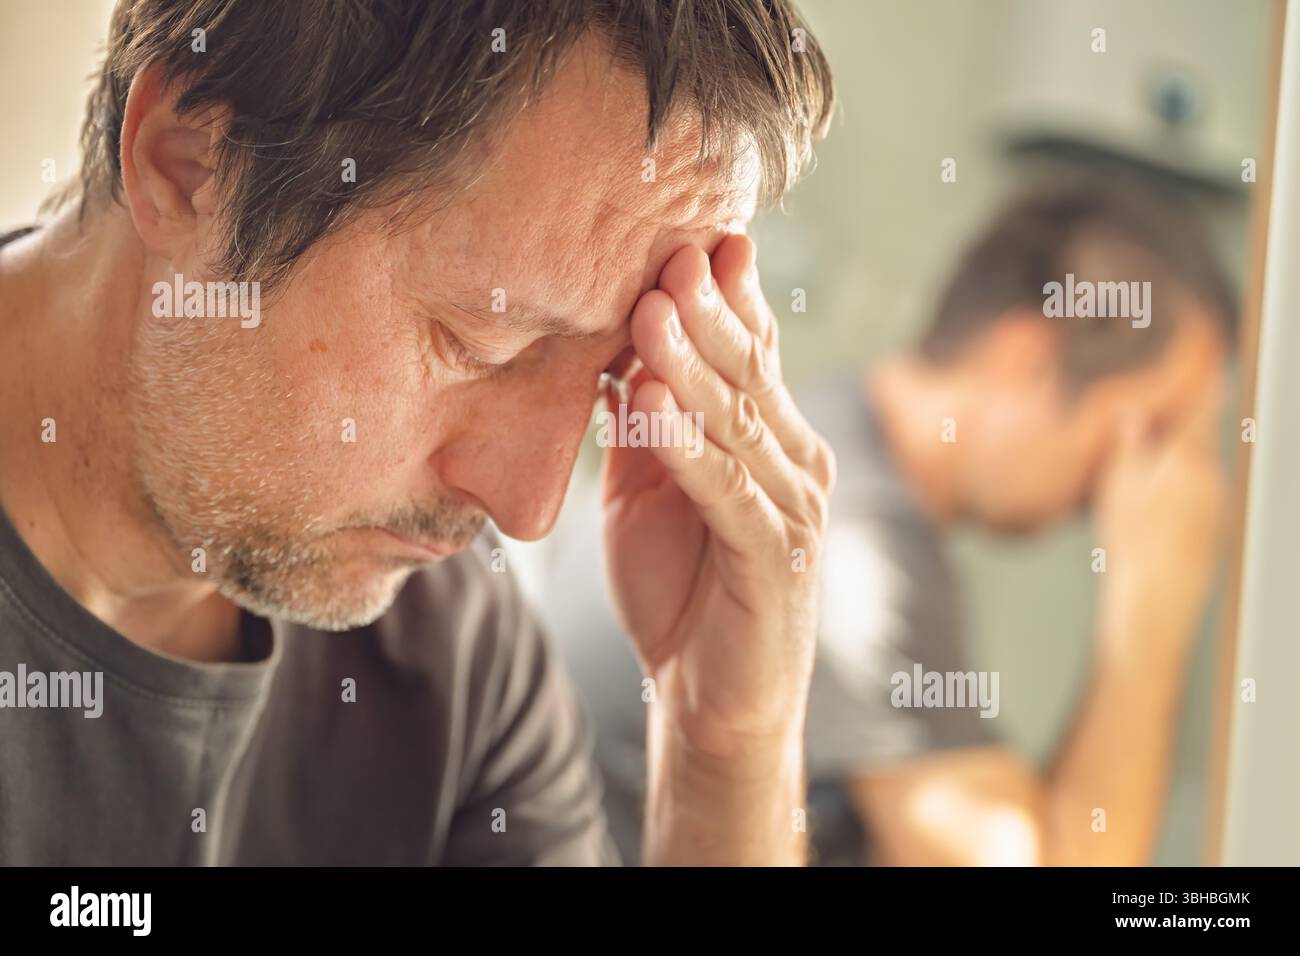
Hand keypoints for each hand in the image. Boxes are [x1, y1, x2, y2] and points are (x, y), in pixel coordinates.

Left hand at [600, 234, 834, 759]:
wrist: (709, 702)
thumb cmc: (680, 591)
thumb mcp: (650, 493)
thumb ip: (646, 427)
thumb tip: (618, 352)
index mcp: (773, 441)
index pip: (752, 353)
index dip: (725, 295)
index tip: (692, 236)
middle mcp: (797, 464)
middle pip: (750, 371)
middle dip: (708, 308)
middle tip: (670, 249)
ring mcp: (794, 510)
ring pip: (738, 420)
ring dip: (691, 361)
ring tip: (651, 306)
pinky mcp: (775, 559)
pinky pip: (725, 490)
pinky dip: (686, 445)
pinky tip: (650, 400)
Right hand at [1093, 379, 1226, 653]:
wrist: (1157, 596)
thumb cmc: (1132, 539)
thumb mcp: (1118, 482)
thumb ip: (1129, 441)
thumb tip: (1134, 411)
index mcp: (1188, 457)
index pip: (1200, 409)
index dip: (1202, 386)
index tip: (1205, 366)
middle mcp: (1211, 477)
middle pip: (1196, 441)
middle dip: (1174, 434)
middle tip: (1143, 432)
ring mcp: (1216, 505)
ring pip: (1195, 472)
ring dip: (1172, 468)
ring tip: (1136, 485)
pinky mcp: (1212, 530)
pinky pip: (1195, 500)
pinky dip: (1176, 496)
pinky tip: (1148, 516)